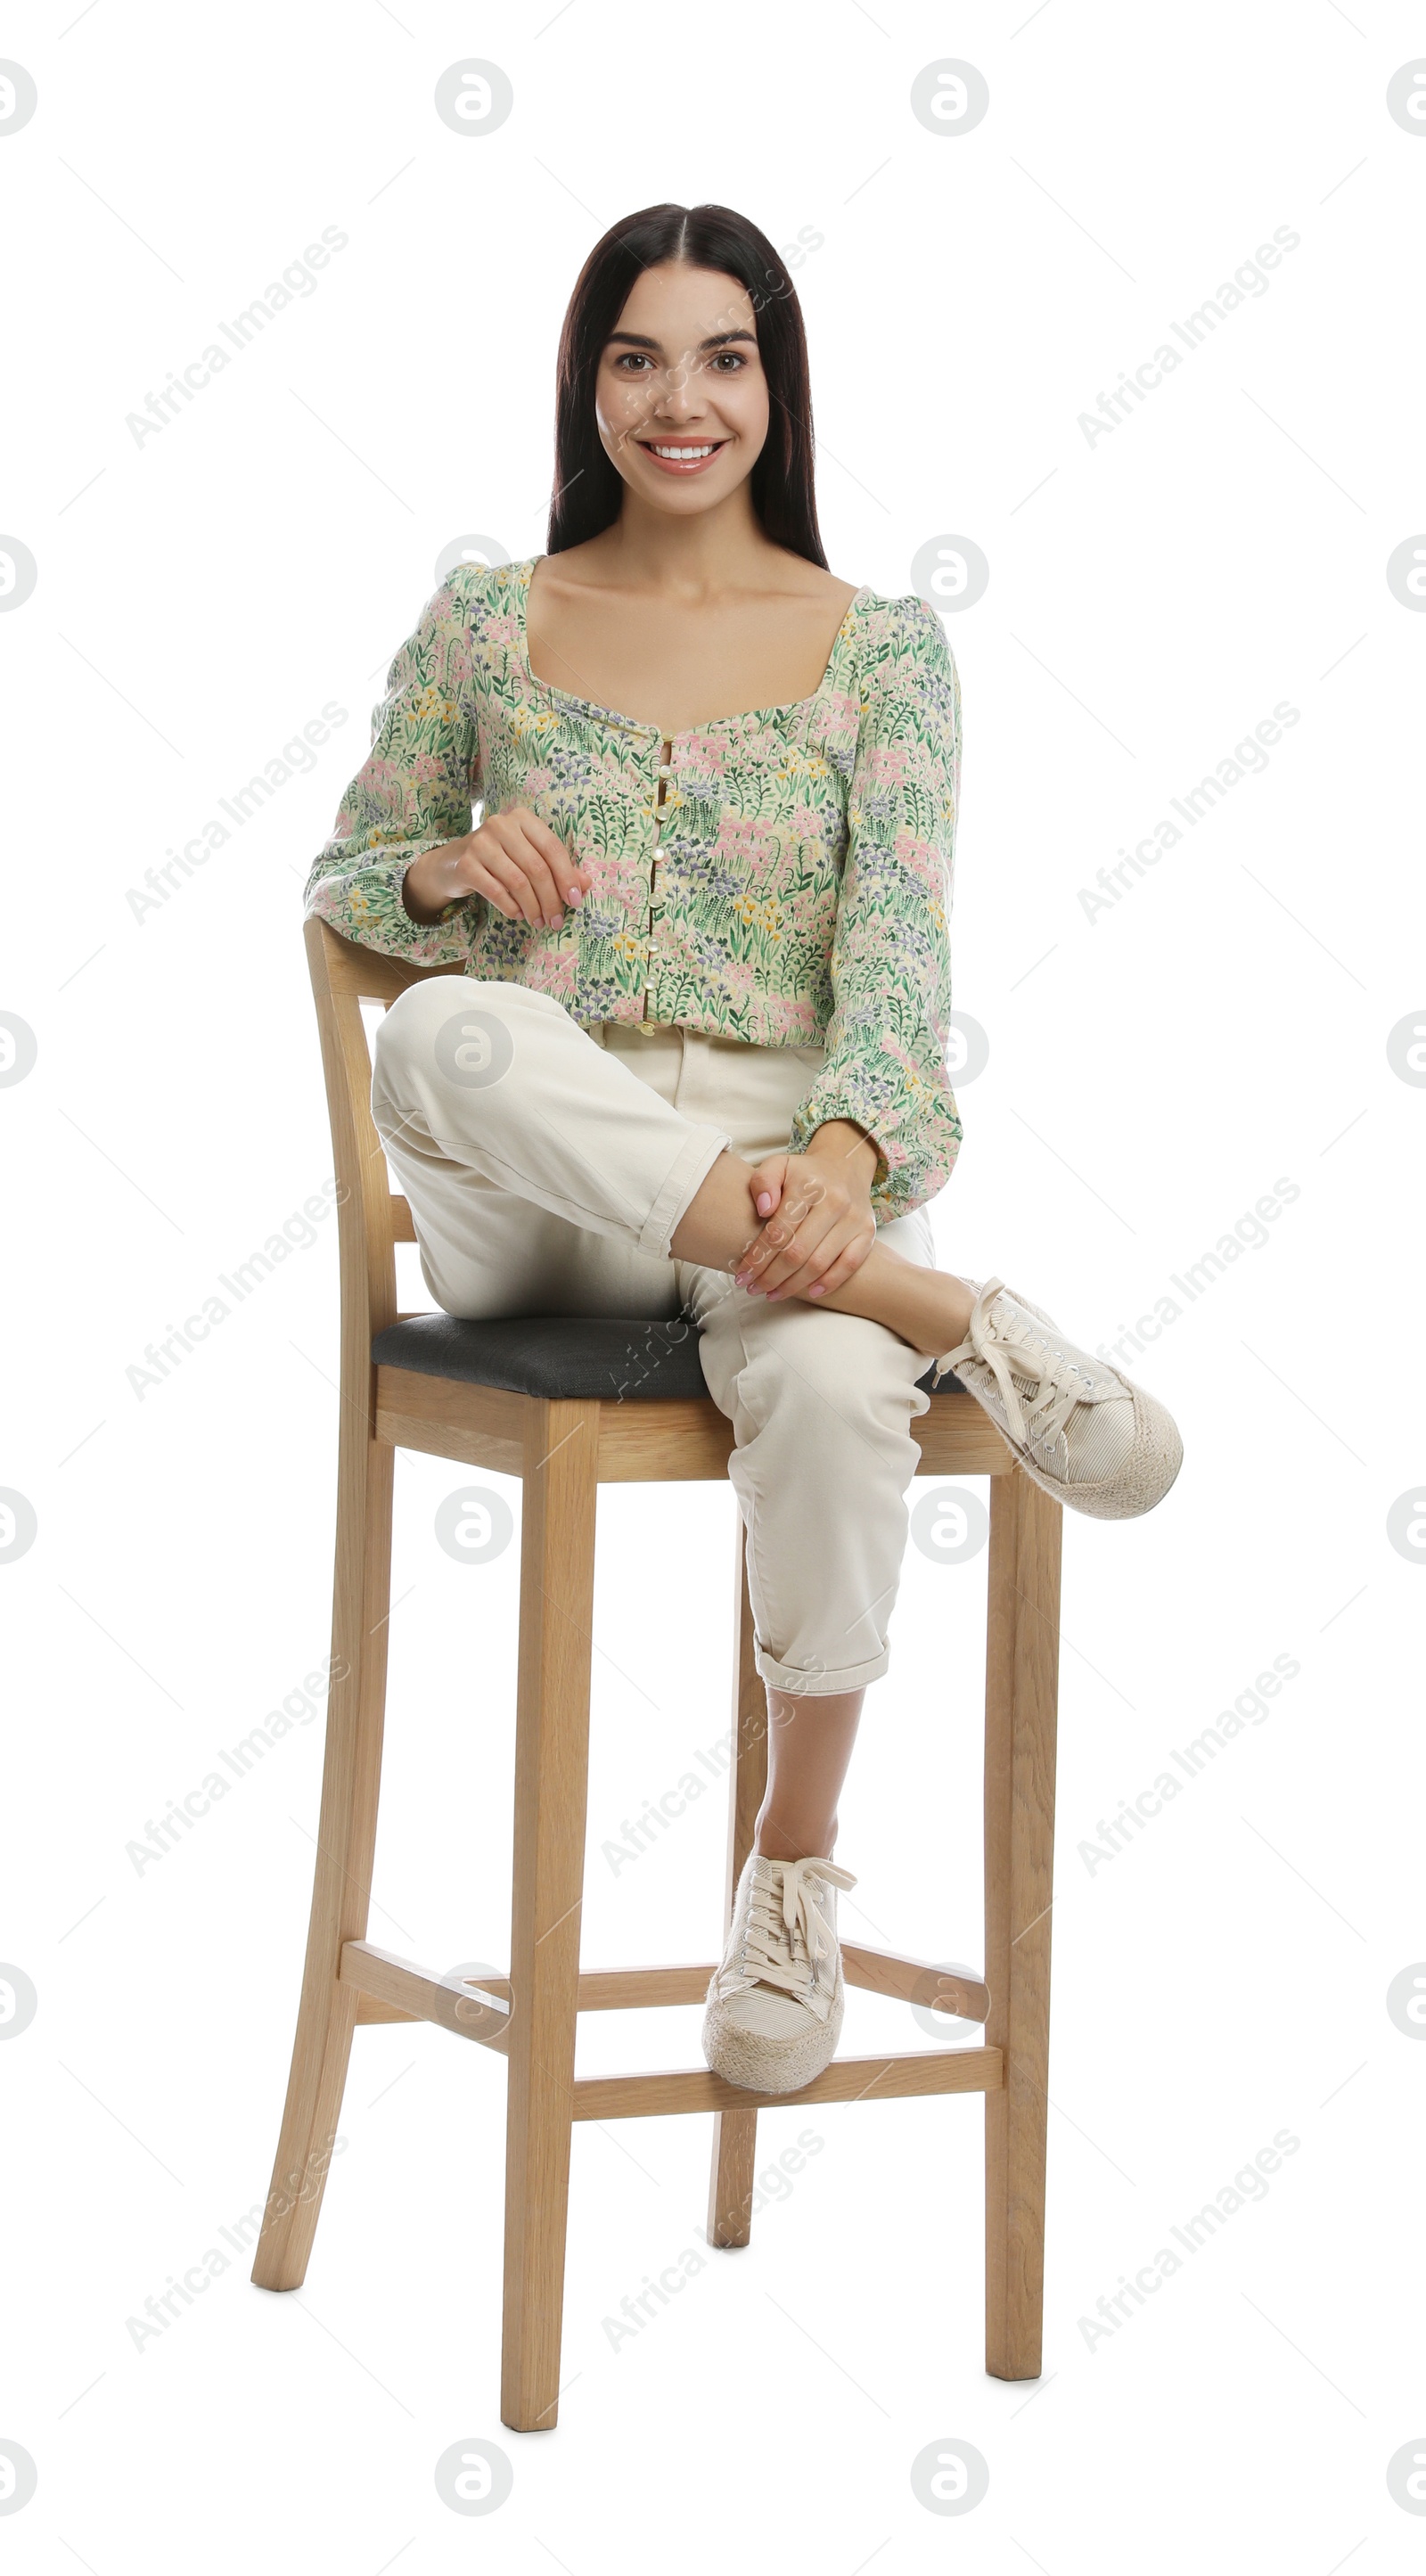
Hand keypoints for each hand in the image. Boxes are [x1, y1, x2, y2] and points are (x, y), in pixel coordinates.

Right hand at [403, 806, 591, 927]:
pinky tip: (518, 916)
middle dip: (550, 899)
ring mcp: (480, 843)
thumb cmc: (499, 860)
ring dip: (532, 908)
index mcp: (522, 818)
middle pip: (537, 867)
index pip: (552, 848)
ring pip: (518, 882)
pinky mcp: (466, 864)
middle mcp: (501, 825)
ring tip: (539, 922)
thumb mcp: (529, 858)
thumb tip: (586, 884)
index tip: (575, 901)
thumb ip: (557, 869)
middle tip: (556, 921)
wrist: (452, 863)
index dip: (567, 877)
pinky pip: (496, 892)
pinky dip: (511, 908)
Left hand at [733, 1122, 878, 1301]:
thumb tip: (763, 1209)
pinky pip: (849, 1265)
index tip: (742, 1275)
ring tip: (773, 1294)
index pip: (778, 1230)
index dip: (758, 1258)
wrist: (845, 1166)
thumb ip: (763, 1182)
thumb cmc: (804, 1174)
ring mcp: (853, 1219)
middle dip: (771, 1276)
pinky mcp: (867, 1232)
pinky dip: (830, 1283)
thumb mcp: (778, 1165)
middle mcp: (834, 1201)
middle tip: (753, 1289)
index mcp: (808, 1185)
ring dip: (793, 1285)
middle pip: (797, 1251)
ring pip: (819, 1263)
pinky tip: (811, 1293)